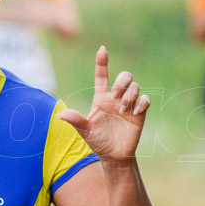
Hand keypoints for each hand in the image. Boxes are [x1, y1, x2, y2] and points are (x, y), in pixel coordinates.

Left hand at [57, 46, 150, 161]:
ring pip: (135, 86)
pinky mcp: (140, 113)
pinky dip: (142, 102)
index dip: (102, 62)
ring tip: (124, 109)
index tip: (102, 50)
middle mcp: (116, 98)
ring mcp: (128, 105)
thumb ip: (75, 120)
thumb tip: (59, 114)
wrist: (113, 155)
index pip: (102, 76)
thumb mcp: (85, 131)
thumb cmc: (98, 141)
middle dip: (122, 82)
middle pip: (124, 76)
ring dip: (130, 94)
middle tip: (116, 96)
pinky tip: (135, 112)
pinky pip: (145, 99)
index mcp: (101, 98)